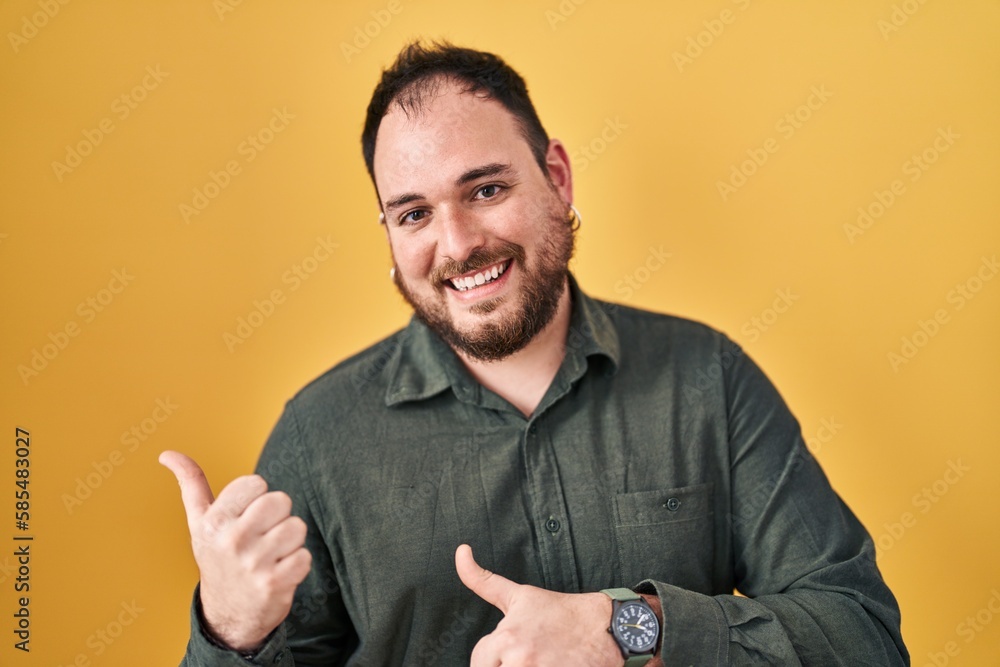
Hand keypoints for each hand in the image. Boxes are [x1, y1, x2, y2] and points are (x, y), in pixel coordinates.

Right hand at [159, 450, 311, 651]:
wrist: (227, 614)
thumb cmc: (217, 556)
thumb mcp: (199, 522)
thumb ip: (191, 484)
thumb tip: (167, 453)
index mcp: (213, 521)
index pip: (256, 483)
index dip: (258, 496)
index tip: (246, 515)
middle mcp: (232, 541)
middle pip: (280, 500)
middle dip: (277, 516)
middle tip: (262, 535)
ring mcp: (254, 564)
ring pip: (297, 527)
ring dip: (290, 540)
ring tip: (271, 554)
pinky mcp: (275, 584)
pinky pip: (305, 556)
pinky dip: (297, 563)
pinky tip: (278, 572)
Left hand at [455, 544, 621, 666]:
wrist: (604, 629)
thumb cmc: (560, 612)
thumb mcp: (518, 595)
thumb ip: (482, 580)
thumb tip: (460, 552)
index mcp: (507, 638)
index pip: (479, 662)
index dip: (494, 658)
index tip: (512, 652)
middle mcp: (519, 660)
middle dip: (506, 666)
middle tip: (529, 657)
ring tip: (539, 661)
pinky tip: (549, 665)